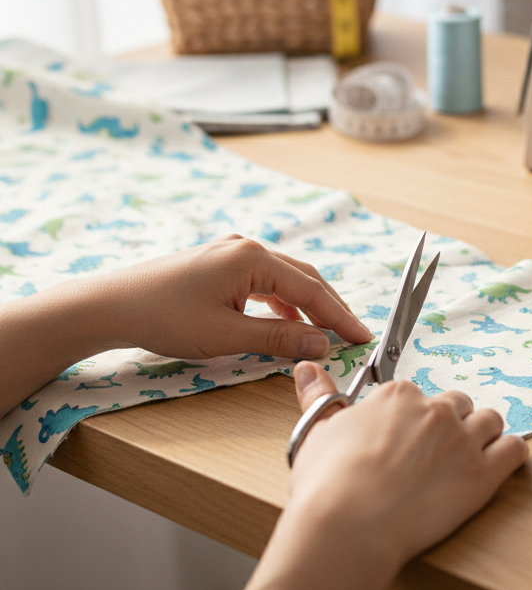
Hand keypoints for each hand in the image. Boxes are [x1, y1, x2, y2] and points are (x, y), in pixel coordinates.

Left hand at [95, 234, 371, 360]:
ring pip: (284, 278)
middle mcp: (247, 247)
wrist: (110, 306)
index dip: (339, 315)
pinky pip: (264, 281)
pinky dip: (282, 301)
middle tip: (353, 333)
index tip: (362, 335)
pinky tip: (286, 321)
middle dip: (330, 306)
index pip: (312, 288)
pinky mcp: (219, 263)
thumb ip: (279, 338)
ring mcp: (231, 252)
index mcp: (253, 258)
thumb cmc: (164, 318)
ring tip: (326, 330)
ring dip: (307, 304)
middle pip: (304, 277)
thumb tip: (322, 342)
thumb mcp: (227, 335)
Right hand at [230, 363, 528, 589]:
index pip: (417, 396)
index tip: (402, 441)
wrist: (349, 526)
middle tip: (431, 457)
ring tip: (463, 462)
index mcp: (398, 396)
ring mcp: (463, 439)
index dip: (411, 421)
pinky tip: (497, 466)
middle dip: (449, 426)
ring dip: (482, 437)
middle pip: (457, 404)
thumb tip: (307, 368)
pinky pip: (515, 449)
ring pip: (490, 421)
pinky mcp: (484, 473)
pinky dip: (510, 455)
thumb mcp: (318, 433)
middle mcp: (435, 409)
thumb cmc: (328, 485)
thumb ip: (320, 396)